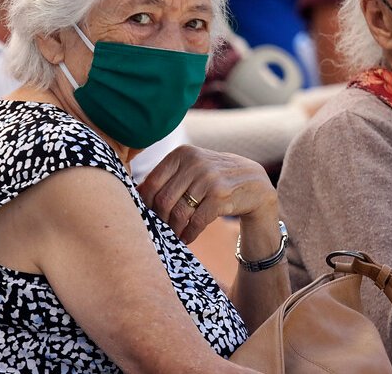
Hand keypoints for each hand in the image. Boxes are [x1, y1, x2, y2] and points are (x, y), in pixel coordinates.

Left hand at [137, 145, 278, 243]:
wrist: (255, 183)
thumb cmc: (216, 178)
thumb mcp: (194, 166)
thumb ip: (169, 176)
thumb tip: (136, 194)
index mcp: (183, 153)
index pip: (152, 183)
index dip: (147, 204)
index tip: (149, 216)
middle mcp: (195, 163)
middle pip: (163, 200)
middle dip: (161, 220)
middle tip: (162, 229)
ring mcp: (209, 180)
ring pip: (179, 213)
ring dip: (174, 230)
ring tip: (174, 235)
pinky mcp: (221, 197)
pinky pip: (196, 222)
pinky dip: (189, 234)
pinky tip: (187, 238)